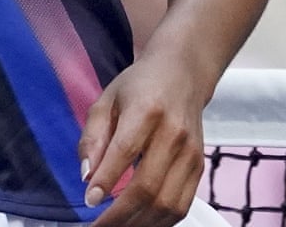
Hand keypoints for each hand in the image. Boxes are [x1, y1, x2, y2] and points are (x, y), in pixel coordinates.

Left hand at [78, 52, 205, 226]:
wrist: (181, 73)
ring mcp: (190, 153)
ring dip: (139, 224)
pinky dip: (159, 222)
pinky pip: (181, 206)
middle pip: (148, 186)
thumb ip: (93, 136)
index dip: (107, 179)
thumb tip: (87, 176)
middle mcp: (173, 132)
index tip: (89, 200)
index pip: (126, 150)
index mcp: (147, 109)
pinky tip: (139, 222)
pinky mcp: (199, 167)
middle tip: (97, 226)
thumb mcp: (107, 99)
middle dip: (120, 214)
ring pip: (167, 204)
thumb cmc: (138, 86)